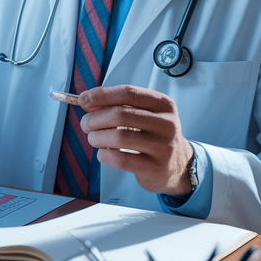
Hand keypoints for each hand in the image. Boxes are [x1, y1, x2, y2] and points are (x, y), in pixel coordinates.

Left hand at [77, 85, 195, 197]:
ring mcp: (162, 147)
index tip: (83, 99)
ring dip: (97, 137)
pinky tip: (104, 153)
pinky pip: (120, 159)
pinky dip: (105, 155)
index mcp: (162, 105)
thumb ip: (118, 106)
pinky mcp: (154, 168)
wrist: (178, 166)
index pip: (128, 93)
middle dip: (95, 119)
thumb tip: (87, 101)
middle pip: (120, 114)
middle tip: (85, 124)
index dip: (101, 95)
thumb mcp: (143, 115)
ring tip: (93, 139)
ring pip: (119, 137)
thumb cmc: (154, 136)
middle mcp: (166, 123)